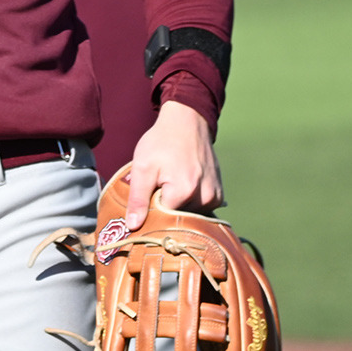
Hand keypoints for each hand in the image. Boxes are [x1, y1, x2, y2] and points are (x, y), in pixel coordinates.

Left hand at [126, 101, 221, 225]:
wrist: (187, 122)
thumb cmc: (161, 142)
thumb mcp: (142, 167)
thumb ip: (138, 199)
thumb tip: (133, 227)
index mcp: (184, 192)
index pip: (162, 219)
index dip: (151, 212)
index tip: (146, 198)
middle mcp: (204, 197)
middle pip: (177, 218)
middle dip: (165, 209)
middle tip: (158, 187)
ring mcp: (214, 197)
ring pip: (189, 216)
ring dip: (178, 206)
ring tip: (171, 183)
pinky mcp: (218, 194)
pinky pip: (200, 210)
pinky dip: (190, 202)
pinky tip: (183, 185)